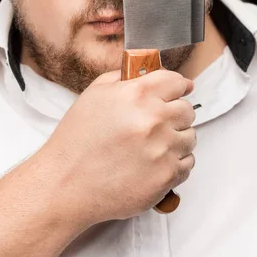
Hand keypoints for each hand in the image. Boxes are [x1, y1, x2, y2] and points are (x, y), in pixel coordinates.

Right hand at [46, 68, 196, 223]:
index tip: (177, 91)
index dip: (176, 86)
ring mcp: (162, 149)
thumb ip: (124, 78)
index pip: (177, 81)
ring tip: (153, 145)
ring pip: (190, 137)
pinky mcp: (166, 176)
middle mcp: (154, 119)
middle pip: (187, 109)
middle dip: (175, 113)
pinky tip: (155, 162)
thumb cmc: (77, 141)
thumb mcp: (95, 94)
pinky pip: (188, 164)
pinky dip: (176, 162)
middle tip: (157, 122)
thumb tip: (150, 72)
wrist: (66, 184)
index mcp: (137, 95)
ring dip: (176, 138)